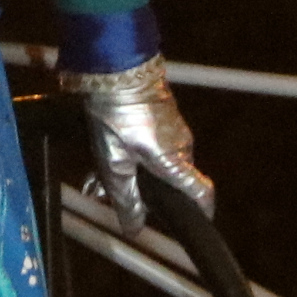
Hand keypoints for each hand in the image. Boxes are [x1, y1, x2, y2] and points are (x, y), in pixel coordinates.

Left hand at [60, 56, 211, 219]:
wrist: (115, 69)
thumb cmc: (116, 116)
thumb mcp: (114, 164)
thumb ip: (126, 199)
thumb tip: (135, 228)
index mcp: (175, 162)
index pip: (202, 193)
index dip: (202, 212)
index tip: (192, 223)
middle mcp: (182, 146)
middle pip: (171, 181)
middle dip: (143, 193)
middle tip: (108, 198)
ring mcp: (174, 129)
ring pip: (156, 162)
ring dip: (129, 173)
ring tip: (94, 180)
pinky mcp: (162, 115)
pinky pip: (151, 144)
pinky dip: (130, 154)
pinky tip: (102, 155)